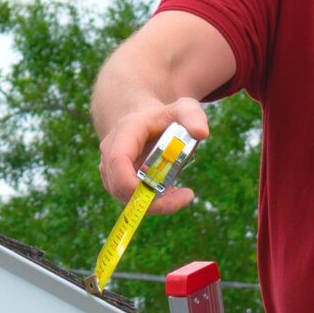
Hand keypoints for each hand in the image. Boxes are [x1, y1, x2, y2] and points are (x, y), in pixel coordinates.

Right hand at [97, 99, 209, 214]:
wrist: (145, 123)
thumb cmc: (165, 117)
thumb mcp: (183, 109)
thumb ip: (193, 115)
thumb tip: (202, 133)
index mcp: (125, 132)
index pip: (118, 160)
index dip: (130, 182)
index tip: (159, 193)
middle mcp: (111, 152)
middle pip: (121, 187)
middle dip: (153, 200)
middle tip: (187, 195)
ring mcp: (110, 169)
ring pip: (127, 198)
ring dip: (156, 203)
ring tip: (183, 194)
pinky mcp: (116, 183)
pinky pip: (132, 200)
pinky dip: (154, 203)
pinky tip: (172, 193)